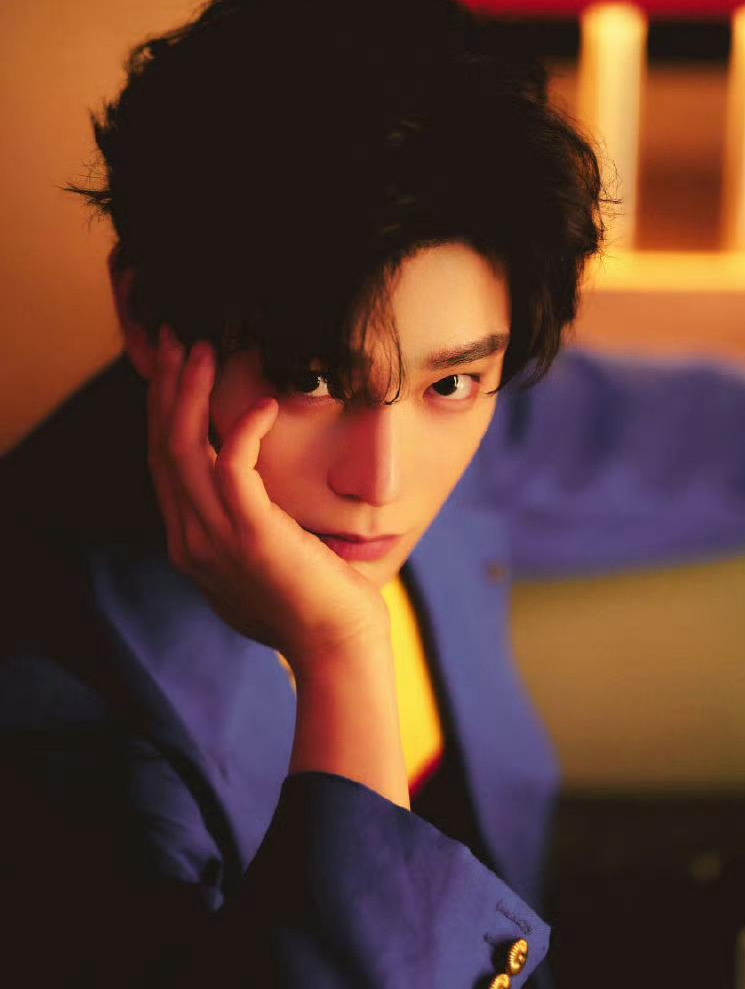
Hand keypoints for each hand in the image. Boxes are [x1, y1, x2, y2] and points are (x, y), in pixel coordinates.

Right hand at [147, 328, 389, 673]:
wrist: (337, 649)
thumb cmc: (313, 602)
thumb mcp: (260, 560)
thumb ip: (240, 526)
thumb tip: (245, 493)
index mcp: (190, 544)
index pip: (162, 463)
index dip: (163, 410)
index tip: (176, 366)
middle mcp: (191, 540)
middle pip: (162, 448)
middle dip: (168, 388)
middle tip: (177, 339)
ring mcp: (217, 540)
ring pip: (183, 450)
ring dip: (191, 393)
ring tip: (204, 349)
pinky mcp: (253, 537)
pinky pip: (233, 467)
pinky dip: (242, 429)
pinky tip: (263, 402)